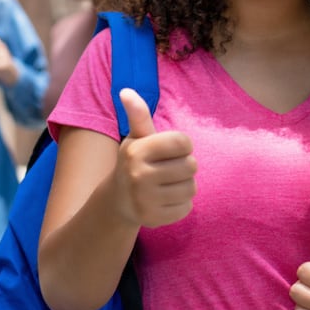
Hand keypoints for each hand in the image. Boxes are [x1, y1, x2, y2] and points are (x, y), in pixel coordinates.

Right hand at [111, 88, 195, 227]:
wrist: (118, 201)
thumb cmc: (134, 162)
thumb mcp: (136, 138)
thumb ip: (138, 115)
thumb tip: (126, 91)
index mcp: (137, 151)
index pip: (183, 142)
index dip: (183, 145)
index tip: (172, 150)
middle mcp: (139, 175)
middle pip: (191, 165)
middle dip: (185, 166)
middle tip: (168, 169)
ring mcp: (145, 199)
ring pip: (191, 188)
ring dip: (185, 185)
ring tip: (168, 184)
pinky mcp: (154, 219)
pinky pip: (186, 207)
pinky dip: (181, 204)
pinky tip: (165, 200)